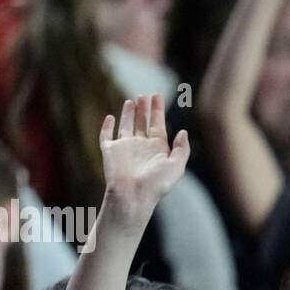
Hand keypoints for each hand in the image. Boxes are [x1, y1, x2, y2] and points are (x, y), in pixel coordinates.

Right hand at [99, 94, 189, 220]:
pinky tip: (110, 117)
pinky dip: (107, 126)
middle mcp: (141, 146)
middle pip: (143, 123)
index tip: (157, 95)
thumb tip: (183, 131)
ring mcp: (125, 148)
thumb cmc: (156, 184)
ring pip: (127, 126)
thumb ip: (182, 149)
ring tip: (132, 100)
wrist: (133, 195)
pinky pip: (106, 136)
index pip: (158, 124)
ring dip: (129, 113)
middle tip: (145, 95)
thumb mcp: (177, 166)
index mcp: (157, 149)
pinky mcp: (110, 150)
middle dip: (144, 109)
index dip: (158, 110)